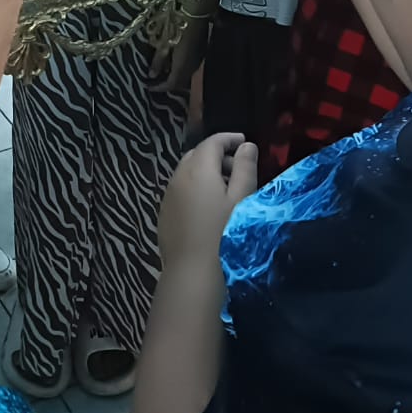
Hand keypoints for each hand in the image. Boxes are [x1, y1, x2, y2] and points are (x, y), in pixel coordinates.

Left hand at [154, 16, 208, 91]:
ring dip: (174, 76)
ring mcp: (198, 59)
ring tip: (162, 72)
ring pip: (185, 74)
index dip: (159, 87)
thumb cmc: (176, 27)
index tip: (148, 86)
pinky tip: (172, 61)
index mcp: (182, 67)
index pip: (171, 84)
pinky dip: (179, 68)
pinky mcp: (201, 52)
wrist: (196, 13)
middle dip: (167, 84)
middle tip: (155, 82)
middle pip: (179, 82)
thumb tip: (152, 75)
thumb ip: (158, 61)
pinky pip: (189, 66)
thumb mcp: (163, 44)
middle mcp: (192, 67)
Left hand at [158, 133, 258, 266]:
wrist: (193, 274)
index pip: (212, 142)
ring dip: (205, 173)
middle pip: (197, 155)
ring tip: (226, 191)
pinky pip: (180, 191)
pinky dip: (194, 189)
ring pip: (187, 174)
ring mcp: (168, 196)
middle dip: (217, 156)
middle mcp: (178, 177)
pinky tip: (208, 209)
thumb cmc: (225, 235)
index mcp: (198, 169)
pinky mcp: (164, 214)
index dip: (229, 139)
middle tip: (238, 169)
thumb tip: (247, 146)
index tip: (244, 143)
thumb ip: (245, 168)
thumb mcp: (242, 199)